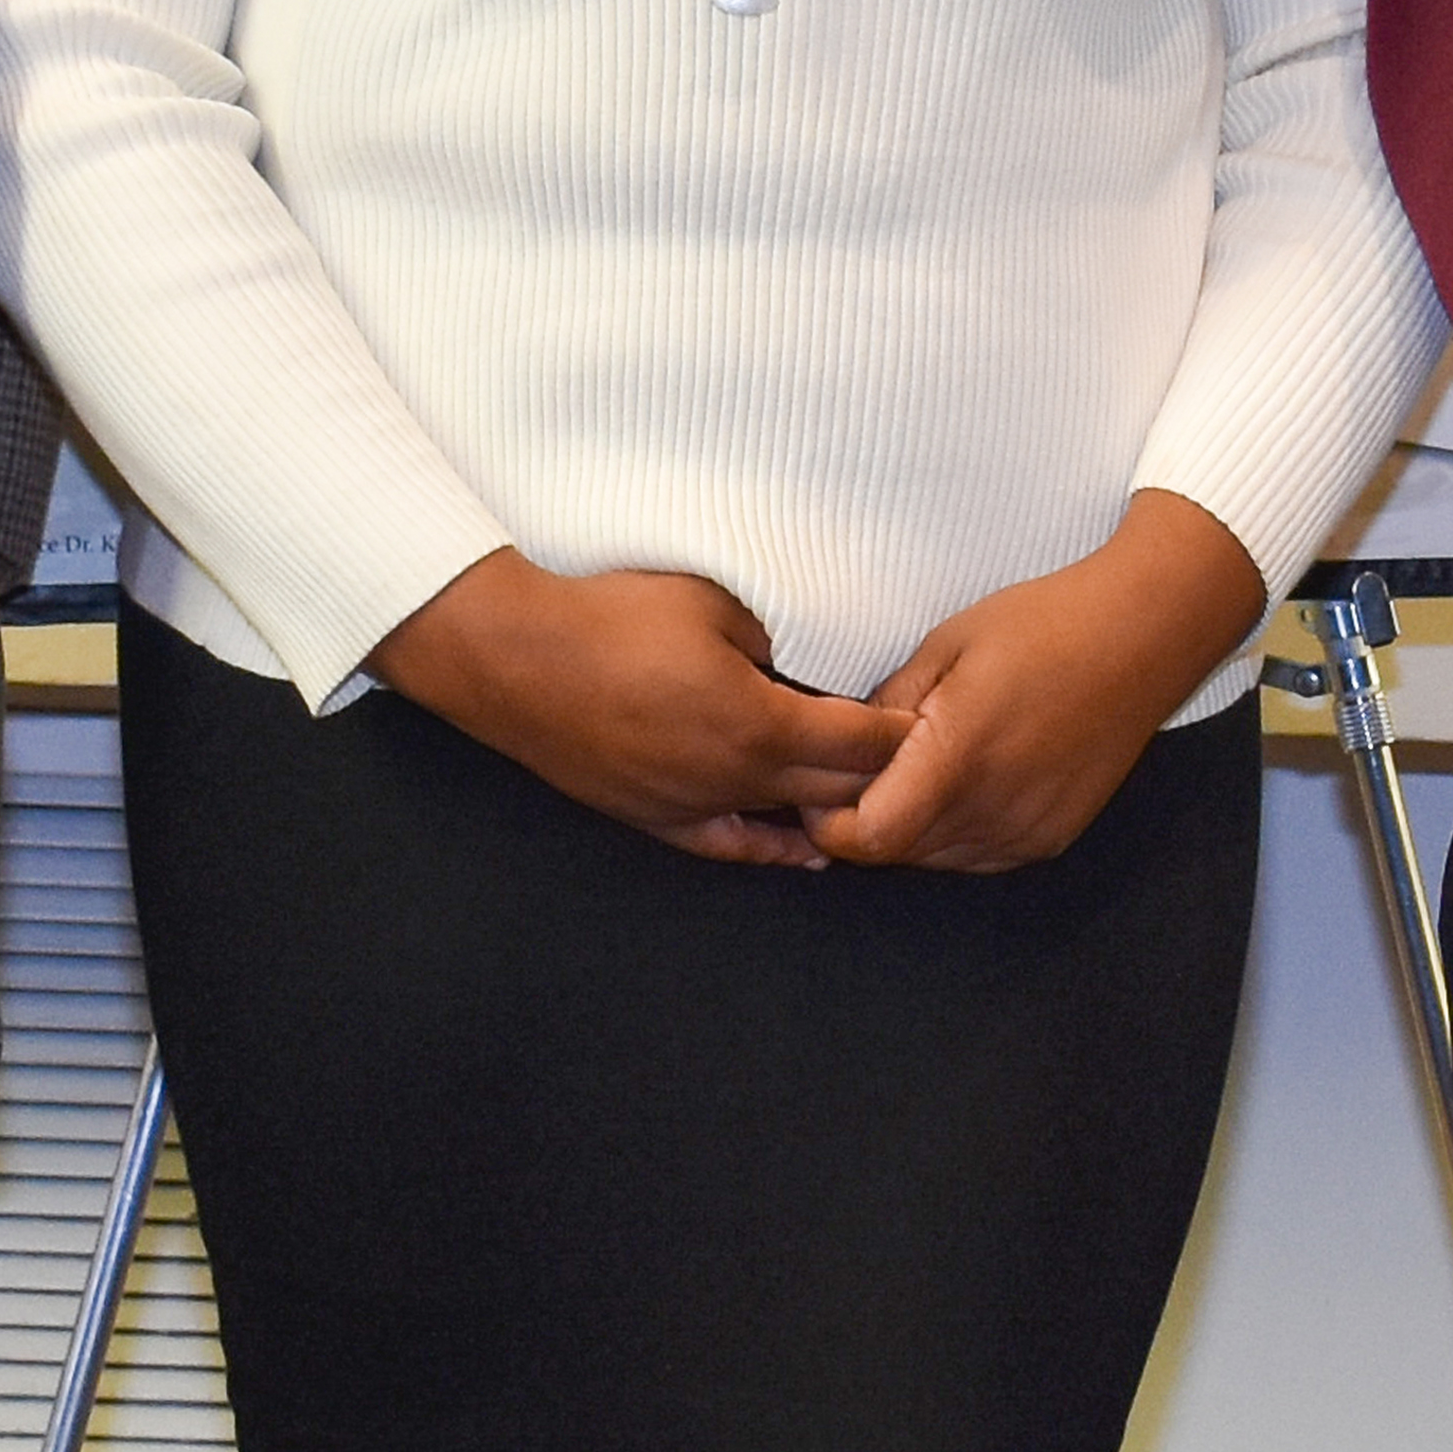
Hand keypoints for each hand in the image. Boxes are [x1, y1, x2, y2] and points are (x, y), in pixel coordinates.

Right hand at [369, 554, 913, 867]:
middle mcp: (734, 779)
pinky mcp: (656, 818)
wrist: (516, 657)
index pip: (859, 742)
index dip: (902, 732)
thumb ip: (775, 632)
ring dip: (835, 808)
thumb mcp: (712, 602)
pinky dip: (777, 848)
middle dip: (882, 776)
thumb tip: (809, 653)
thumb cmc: (611, 618)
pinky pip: (731, 845)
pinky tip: (807, 849)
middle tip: (922, 761)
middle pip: (835, 792)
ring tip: (880, 798)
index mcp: (758, 723)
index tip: (936, 719)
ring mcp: (693, 806)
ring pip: (790, 823)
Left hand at [823, 492, 1270, 874]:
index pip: (868, 838)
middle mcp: (995, 811)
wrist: (1142, 635)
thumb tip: (841, 746)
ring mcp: (1028, 832)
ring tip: (912, 769)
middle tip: (857, 769)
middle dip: (864, 820)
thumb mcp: (945, 646)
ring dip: (910, 828)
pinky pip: (978, 856)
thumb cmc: (1043, 625)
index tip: (821, 783)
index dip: (830, 820)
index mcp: (959, 760)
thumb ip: (886, 708)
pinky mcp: (1050, 838)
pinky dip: (953, 832)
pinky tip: (962, 780)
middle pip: (897, 854)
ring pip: (936, 860)